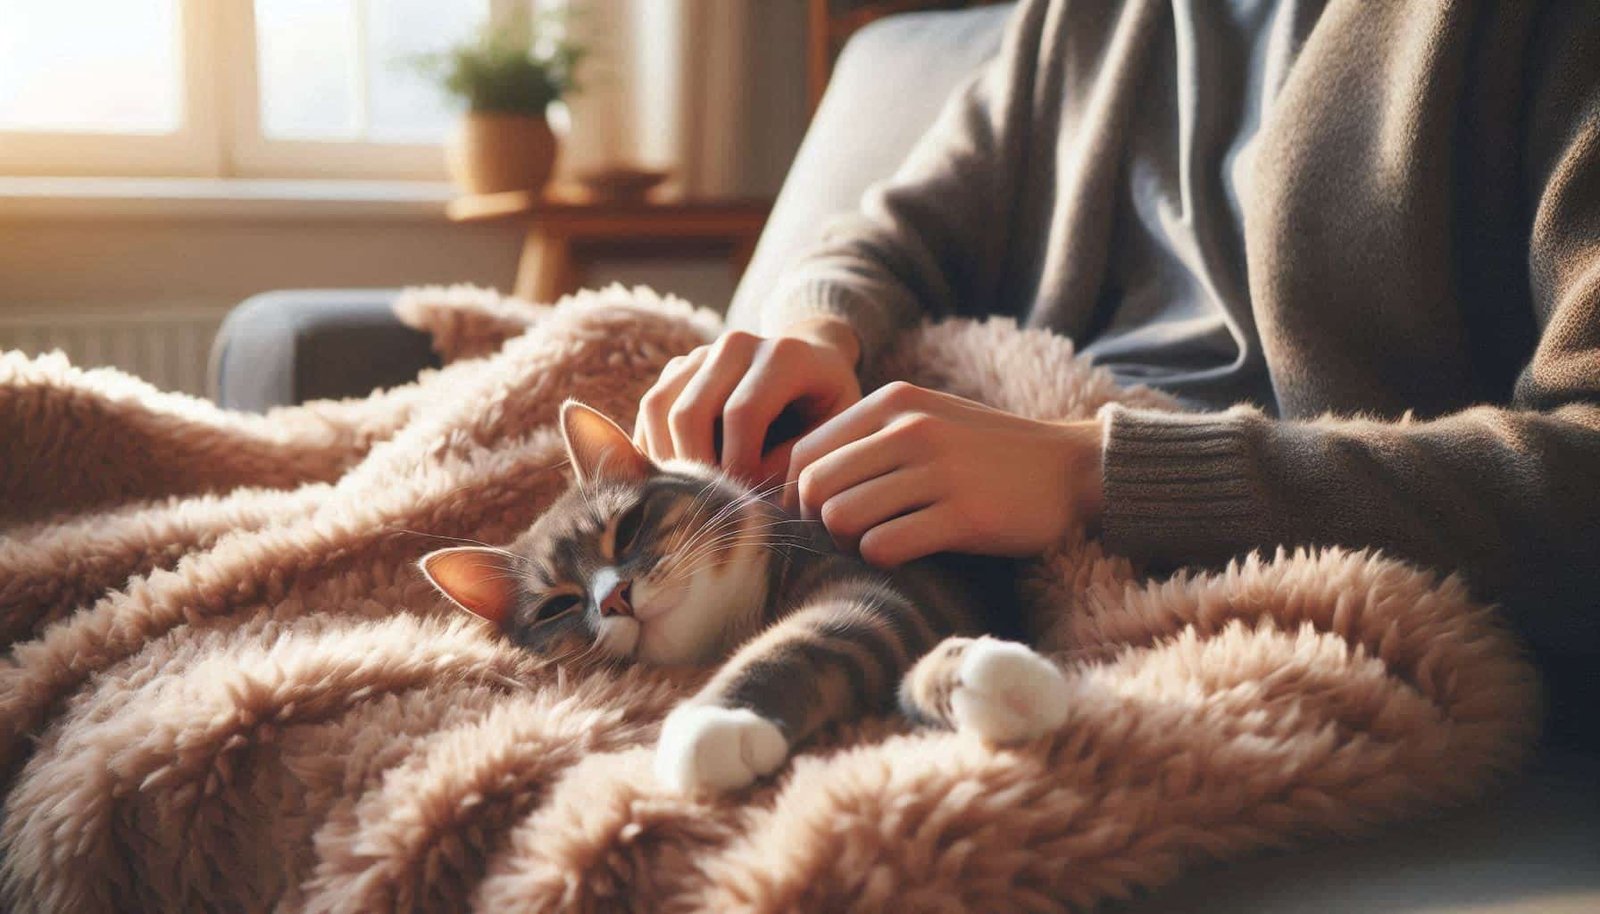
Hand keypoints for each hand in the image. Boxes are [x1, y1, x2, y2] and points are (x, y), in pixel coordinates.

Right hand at [634, 317, 862, 482]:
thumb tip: (747, 492)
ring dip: (666, 459)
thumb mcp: (832, 436)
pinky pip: (650, 408)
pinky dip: (654, 446)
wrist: (813, 367)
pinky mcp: (679, 367)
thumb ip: (795, 463)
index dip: (739, 466)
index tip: (749, 501)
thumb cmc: (827, 410)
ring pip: (658, 407)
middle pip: (690, 412)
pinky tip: (676, 478)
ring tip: (690, 495)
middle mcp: (737, 344)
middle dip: (695, 468)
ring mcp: (703, 352)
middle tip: (710, 507)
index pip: (742, 415)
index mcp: (783, 355)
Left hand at [785, 382, 1104, 565]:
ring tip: (877, 543)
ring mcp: (938, 471)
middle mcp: (911, 429)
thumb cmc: (987, 453)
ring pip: (842, 518)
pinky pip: (884, 546)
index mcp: (895, 402)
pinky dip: (882, 558)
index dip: (796, 495)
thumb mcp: (927, 420)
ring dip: (850, 543)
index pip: (805, 451)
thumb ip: (869, 437)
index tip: (815, 518)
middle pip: (815, 488)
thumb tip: (800, 481)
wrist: (1072, 469)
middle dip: (818, 523)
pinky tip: (904, 553)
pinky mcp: (964, 516)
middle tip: (845, 538)